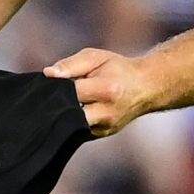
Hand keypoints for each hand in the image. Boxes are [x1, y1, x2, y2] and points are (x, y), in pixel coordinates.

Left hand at [45, 47, 159, 136]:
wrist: (145, 88)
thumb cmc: (118, 69)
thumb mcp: (95, 58)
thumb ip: (70, 65)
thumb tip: (48, 74)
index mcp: (106, 90)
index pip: (69, 93)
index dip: (56, 87)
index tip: (52, 82)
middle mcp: (106, 113)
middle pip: (68, 114)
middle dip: (58, 105)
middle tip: (54, 95)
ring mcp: (104, 128)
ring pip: (70, 125)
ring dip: (63, 114)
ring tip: (67, 100)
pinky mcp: (100, 135)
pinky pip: (76, 130)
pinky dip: (70, 120)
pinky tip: (73, 109)